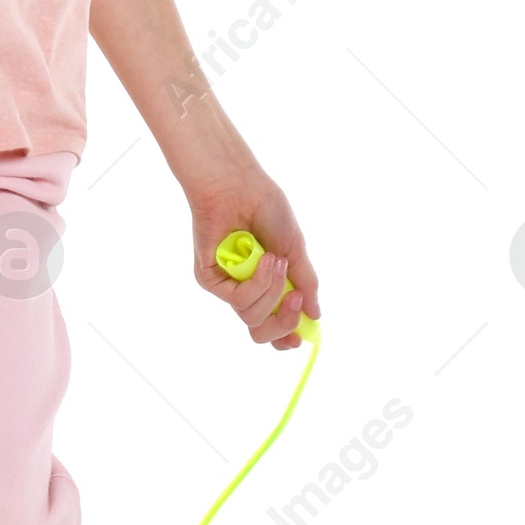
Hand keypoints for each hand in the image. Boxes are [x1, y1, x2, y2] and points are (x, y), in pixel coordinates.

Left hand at [188, 163, 320, 348]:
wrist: (238, 185)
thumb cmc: (266, 209)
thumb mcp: (294, 249)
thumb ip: (305, 283)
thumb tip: (315, 314)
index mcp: (267, 283)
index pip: (273, 323)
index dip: (287, 336)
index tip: (303, 338)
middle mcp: (245, 289)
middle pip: (260, 331)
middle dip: (283, 322)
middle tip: (296, 299)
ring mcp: (227, 285)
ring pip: (252, 317)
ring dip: (272, 290)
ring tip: (276, 259)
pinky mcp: (210, 278)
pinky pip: (237, 298)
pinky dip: (256, 281)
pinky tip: (262, 258)